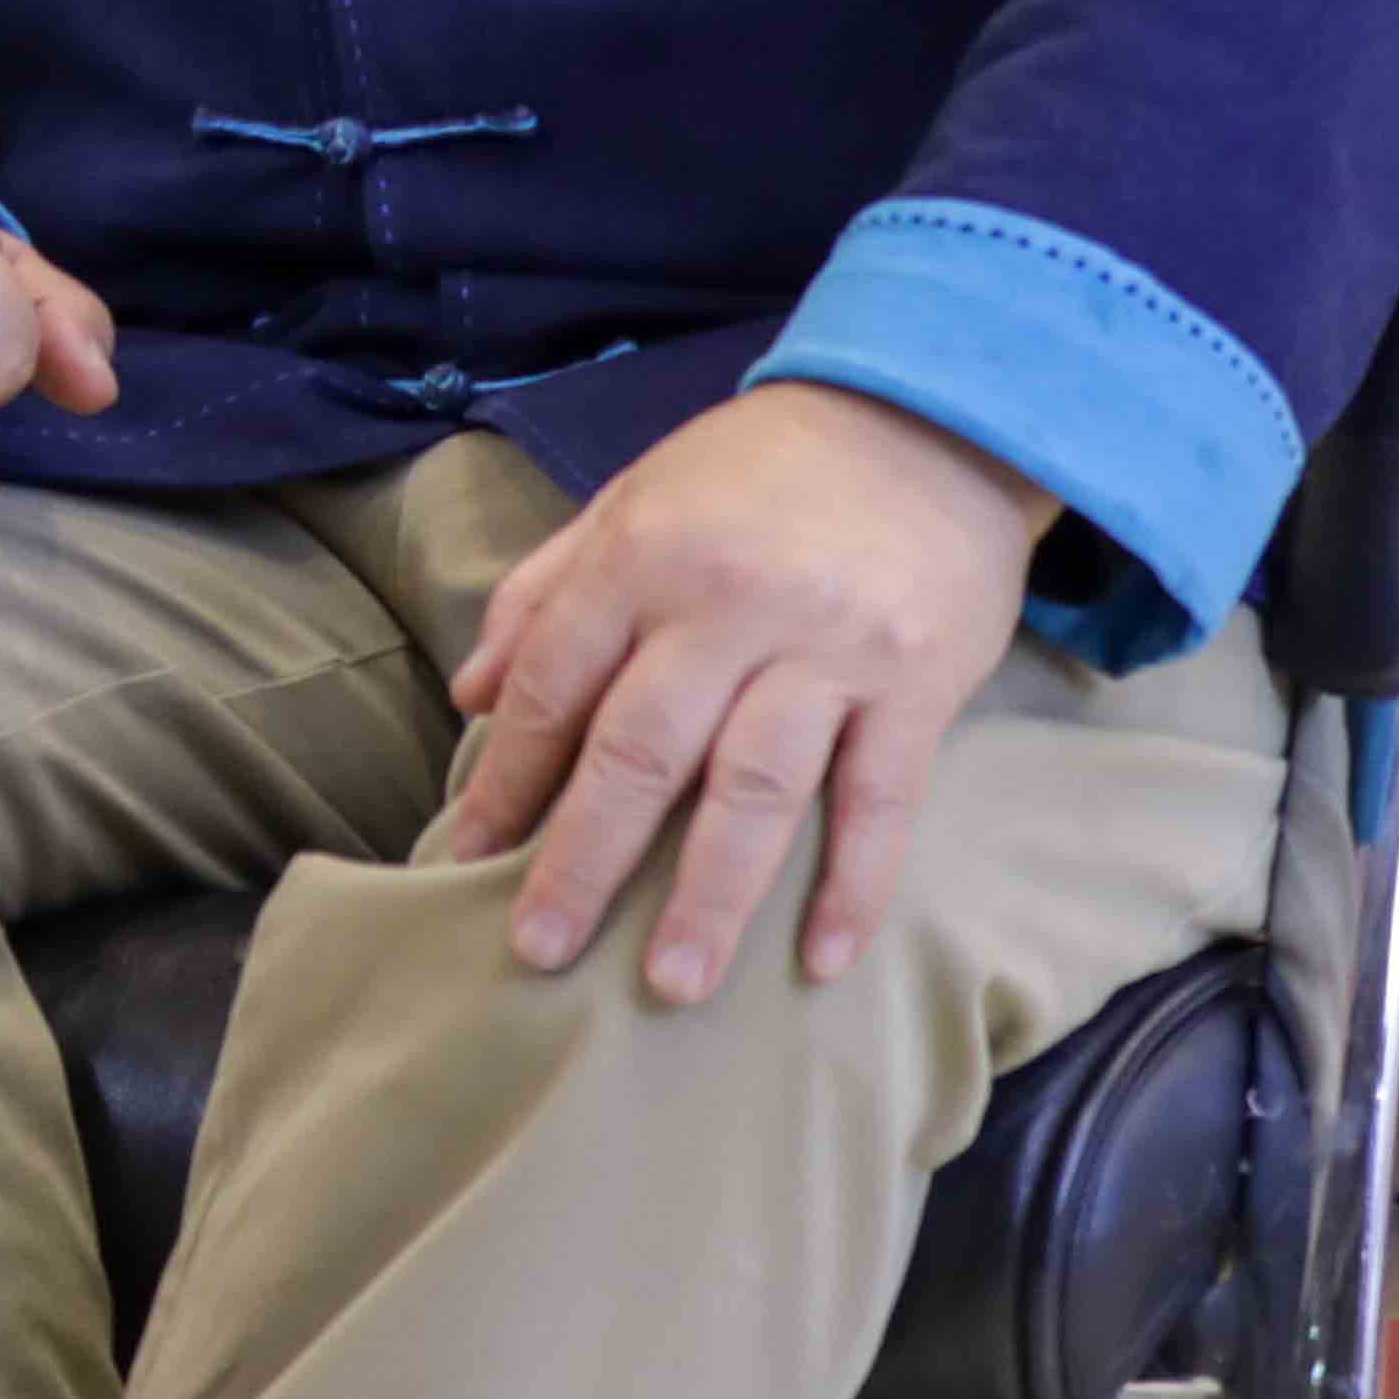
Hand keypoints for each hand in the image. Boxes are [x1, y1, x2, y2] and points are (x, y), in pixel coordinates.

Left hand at [422, 378, 1059, 1000]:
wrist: (929, 416)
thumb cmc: (761, 470)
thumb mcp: (635, 497)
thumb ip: (548, 592)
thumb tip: (469, 694)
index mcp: (646, 554)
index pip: (556, 683)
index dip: (509, 775)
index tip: (471, 852)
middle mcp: (729, 603)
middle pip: (641, 751)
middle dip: (584, 859)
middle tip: (539, 948)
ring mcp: (829, 647)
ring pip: (754, 789)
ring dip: (709, 896)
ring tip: (673, 982)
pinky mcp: (917, 682)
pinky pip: (880, 800)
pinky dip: (853, 884)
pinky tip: (822, 958)